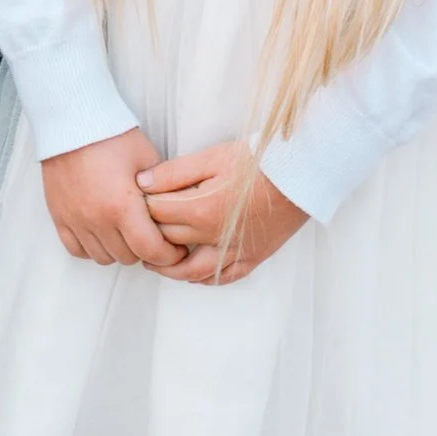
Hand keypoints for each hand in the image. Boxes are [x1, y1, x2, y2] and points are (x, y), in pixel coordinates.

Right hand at [40, 128, 188, 270]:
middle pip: (128, 257)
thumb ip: (162, 192)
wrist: (73, 120)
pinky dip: (92, 247)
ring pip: (103, 258)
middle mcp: (97, 219)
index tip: (175, 248)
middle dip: (145, 250)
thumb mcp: (148, 160)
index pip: (151, 251)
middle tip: (152, 235)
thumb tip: (175, 215)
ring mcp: (75, 220)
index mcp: (122, 205)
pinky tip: (102, 233)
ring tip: (126, 233)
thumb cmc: (113, 136)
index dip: (169, 255)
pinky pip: (77, 250)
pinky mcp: (59, 216)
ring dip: (119, 250)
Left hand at [136, 140, 307, 285]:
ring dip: (168, 267)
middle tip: (136, 226)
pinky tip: (192, 273)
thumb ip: (175, 172)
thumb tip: (142, 182)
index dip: (141, 204)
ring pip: (191, 271)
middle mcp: (216, 238)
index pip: (156, 213)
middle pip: (169, 240)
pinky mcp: (253, 257)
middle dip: (149, 232)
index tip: (134, 198)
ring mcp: (236, 252)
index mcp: (202, 210)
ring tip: (153, 258)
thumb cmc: (260, 160)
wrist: (302, 173)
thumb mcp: (213, 157)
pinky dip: (203, 278)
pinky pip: (222, 277)